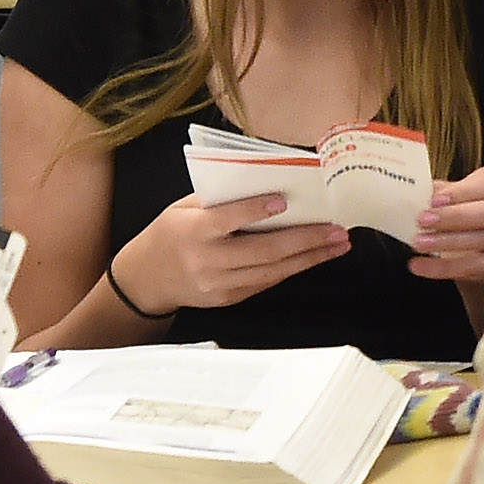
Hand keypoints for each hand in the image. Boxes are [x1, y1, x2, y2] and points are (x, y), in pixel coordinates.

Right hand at [112, 194, 348, 315]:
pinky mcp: (228, 298)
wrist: (145, 279)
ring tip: (338, 243)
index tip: (283, 201)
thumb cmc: (170, 234)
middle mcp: (205, 260)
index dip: (254, 211)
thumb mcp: (183, 209)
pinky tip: (315, 257)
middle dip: (305, 239)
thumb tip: (266, 185)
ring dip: (310, 258)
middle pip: (262, 250)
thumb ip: (220, 201)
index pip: (226, 220)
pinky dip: (293, 268)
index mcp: (191, 231)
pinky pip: (266, 282)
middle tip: (337, 228)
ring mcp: (217, 283)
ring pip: (272, 271)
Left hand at [408, 166, 483, 283]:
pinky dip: (445, 268)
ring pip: (483, 241)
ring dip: (448, 243)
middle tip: (424, 220)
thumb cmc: (474, 210)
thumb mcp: (463, 194)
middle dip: (455, 217)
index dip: (462, 193)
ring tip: (419, 243)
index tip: (435, 199)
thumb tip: (416, 191)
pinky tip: (422, 266)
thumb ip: (443, 191)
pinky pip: (476, 268)